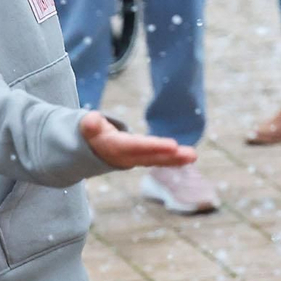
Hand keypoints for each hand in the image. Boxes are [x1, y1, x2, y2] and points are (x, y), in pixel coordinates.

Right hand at [80, 111, 196, 168]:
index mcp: (116, 148)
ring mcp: (136, 160)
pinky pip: (160, 159)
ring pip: (158, 160)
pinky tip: (189, 157)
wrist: (90, 150)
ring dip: (176, 159)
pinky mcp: (143, 158)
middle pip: (152, 157)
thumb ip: (90, 124)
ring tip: (193, 156)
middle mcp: (128, 158)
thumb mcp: (87, 127)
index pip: (138, 147)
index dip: (154, 146)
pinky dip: (174, 159)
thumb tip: (91, 120)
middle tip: (191, 155)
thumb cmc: (92, 133)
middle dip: (171, 156)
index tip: (173, 145)